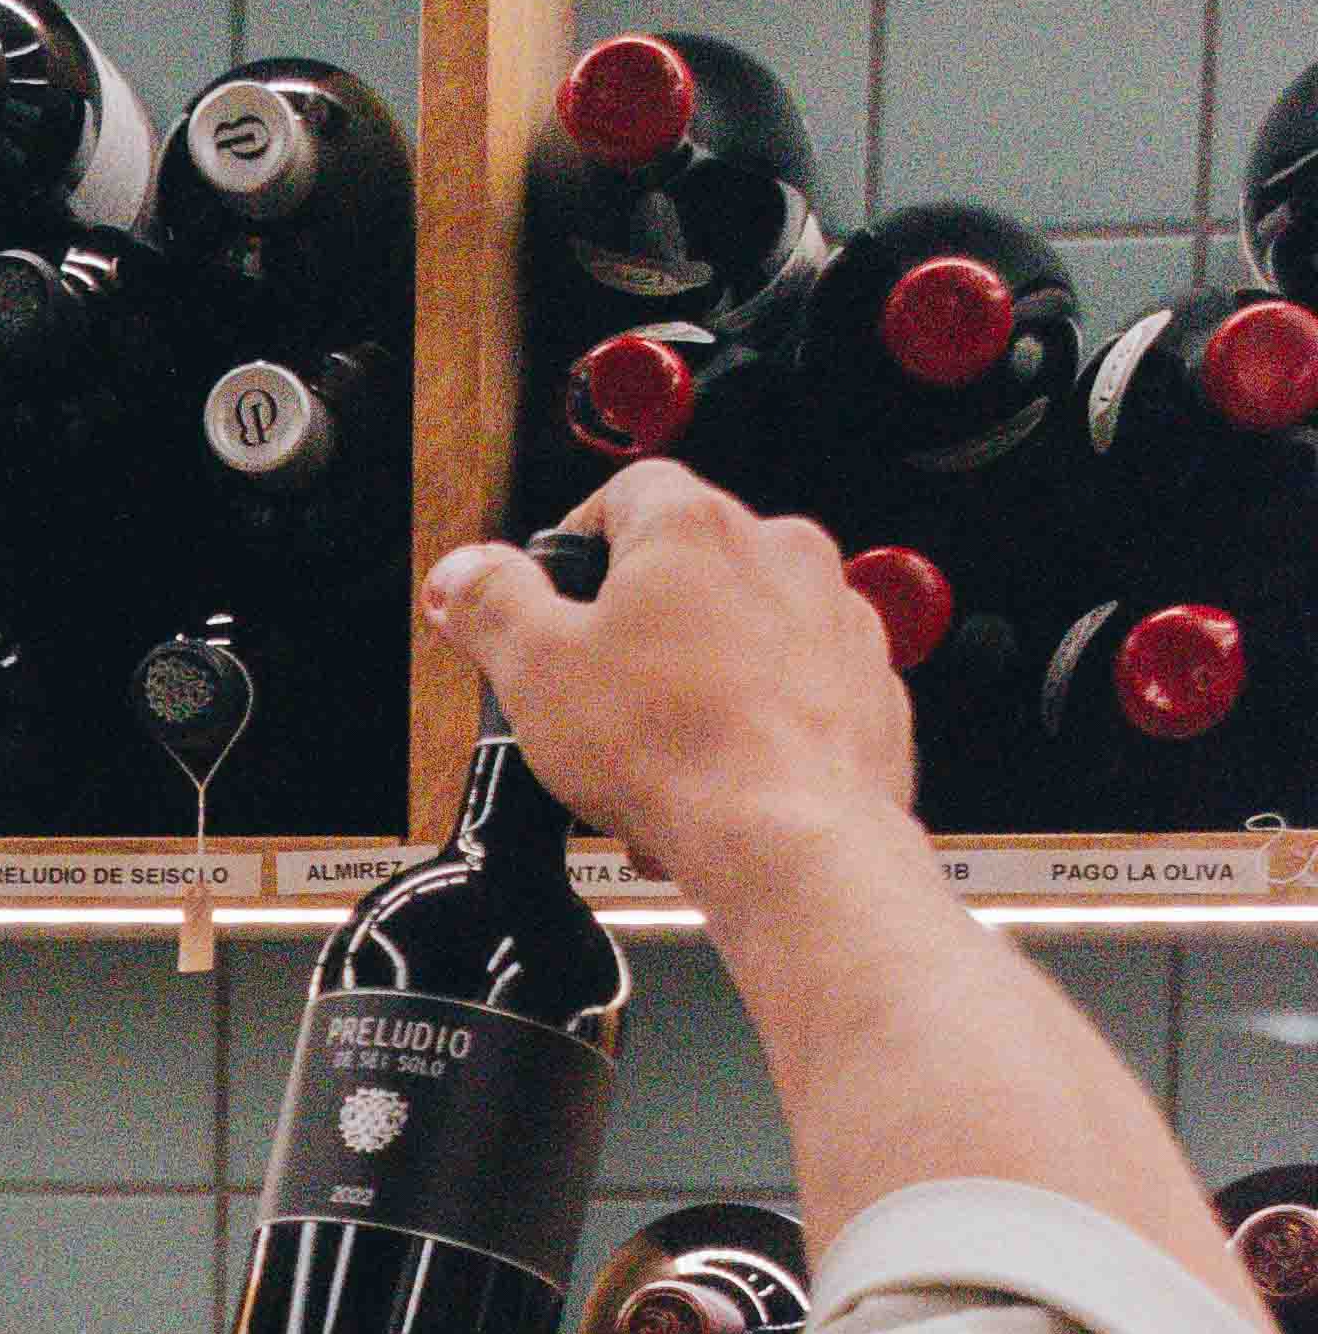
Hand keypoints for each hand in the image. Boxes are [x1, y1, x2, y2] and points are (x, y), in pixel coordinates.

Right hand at [422, 466, 917, 896]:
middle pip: (686, 566)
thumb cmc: (677, 753)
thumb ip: (491, 604)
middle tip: (597, 693)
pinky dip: (755, 724)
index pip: (623, 491)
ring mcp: (835, 618)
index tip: (553, 597)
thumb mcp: (535, 670)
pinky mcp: (869, 687)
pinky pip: (794, 691)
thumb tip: (465, 573)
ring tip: (655, 755)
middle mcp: (779, 553)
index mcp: (693, 526)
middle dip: (638, 627)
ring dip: (697, 680)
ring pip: (743, 632)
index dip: (576, 543)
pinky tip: (715, 779)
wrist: (791, 842)